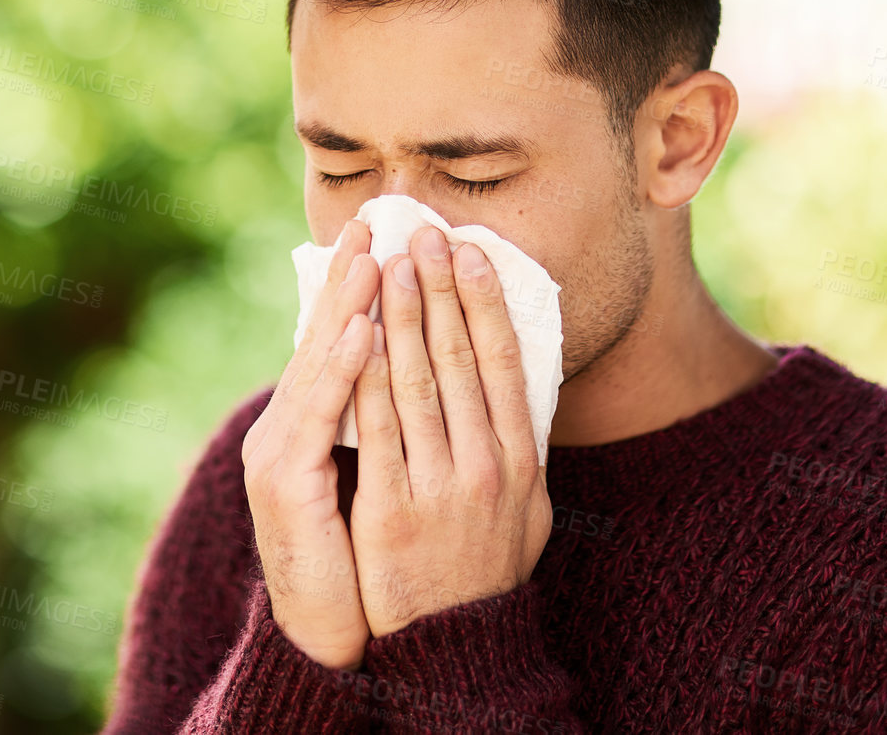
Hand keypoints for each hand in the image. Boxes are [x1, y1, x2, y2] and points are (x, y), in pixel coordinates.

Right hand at [242, 218, 380, 669]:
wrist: (332, 638)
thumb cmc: (363, 558)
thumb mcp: (379, 475)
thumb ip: (388, 421)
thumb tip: (422, 364)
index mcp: (312, 420)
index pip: (339, 336)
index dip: (358, 283)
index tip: (384, 231)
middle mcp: (288, 426)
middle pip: (323, 338)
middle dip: (350, 276)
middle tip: (374, 219)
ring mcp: (279, 452)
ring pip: (317, 365)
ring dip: (345, 307)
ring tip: (371, 258)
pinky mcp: (282, 484)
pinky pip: (317, 419)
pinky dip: (338, 372)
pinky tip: (359, 334)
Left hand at [349, 224, 551, 638]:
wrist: (457, 655)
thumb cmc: (487, 572)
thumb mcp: (528, 509)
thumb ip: (521, 442)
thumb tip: (521, 373)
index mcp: (521, 461)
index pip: (504, 361)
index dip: (485, 300)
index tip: (469, 249)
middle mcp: (488, 469)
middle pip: (461, 359)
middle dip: (439, 288)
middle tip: (422, 231)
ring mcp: (440, 491)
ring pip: (418, 382)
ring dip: (403, 315)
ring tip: (389, 262)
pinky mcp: (390, 513)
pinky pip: (376, 430)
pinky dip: (367, 376)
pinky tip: (358, 333)